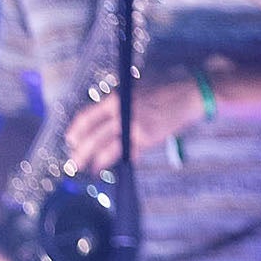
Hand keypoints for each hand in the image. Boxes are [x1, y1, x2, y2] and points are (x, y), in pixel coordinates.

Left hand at [62, 77, 201, 176]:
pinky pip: (128, 153)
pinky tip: (112, 167)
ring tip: (90, 170)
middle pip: (92, 137)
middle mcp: (122, 112)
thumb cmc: (164, 91)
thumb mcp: (134, 91)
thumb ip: (117, 106)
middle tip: (73, 163)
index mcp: (116, 99)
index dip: (75, 131)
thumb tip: (100, 123)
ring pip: (106, 148)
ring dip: (95, 162)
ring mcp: (134, 127)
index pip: (86, 117)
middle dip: (80, 152)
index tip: (71, 140)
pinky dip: (119, 160)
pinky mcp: (147, 138)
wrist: (190, 94)